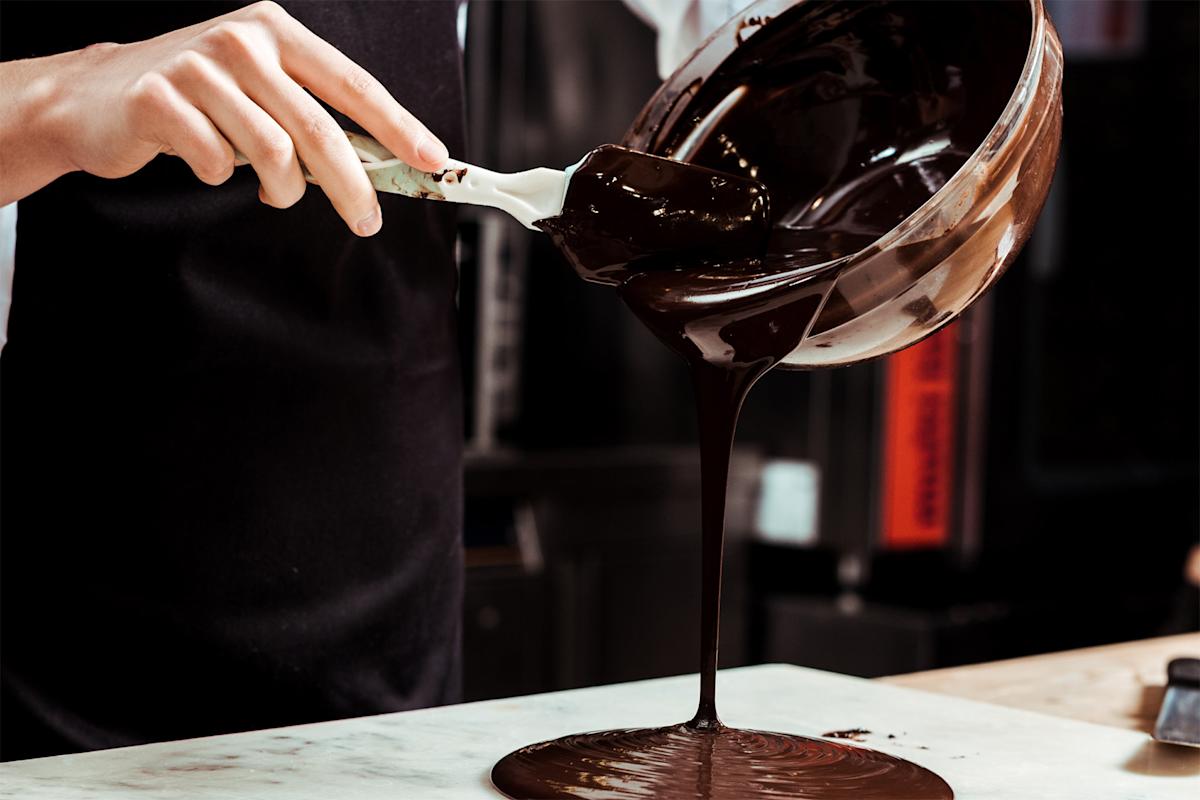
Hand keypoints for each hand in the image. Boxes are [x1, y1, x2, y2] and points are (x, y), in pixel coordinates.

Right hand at [1, 1, 448, 234]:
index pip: (352, 84)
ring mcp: (198, 67)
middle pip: (320, 129)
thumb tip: (380, 166)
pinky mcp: (159, 98)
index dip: (397, 125)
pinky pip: (215, 162)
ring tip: (270, 190)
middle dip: (352, 186)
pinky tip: (206, 163)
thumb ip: (311, 115)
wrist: (95, 95)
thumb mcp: (259, 89)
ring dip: (281, 188)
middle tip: (367, 220)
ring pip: (272, 153)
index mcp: (276, 32)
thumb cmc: (196, 99)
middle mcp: (241, 40)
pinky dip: (218, 175)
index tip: (431, 159)